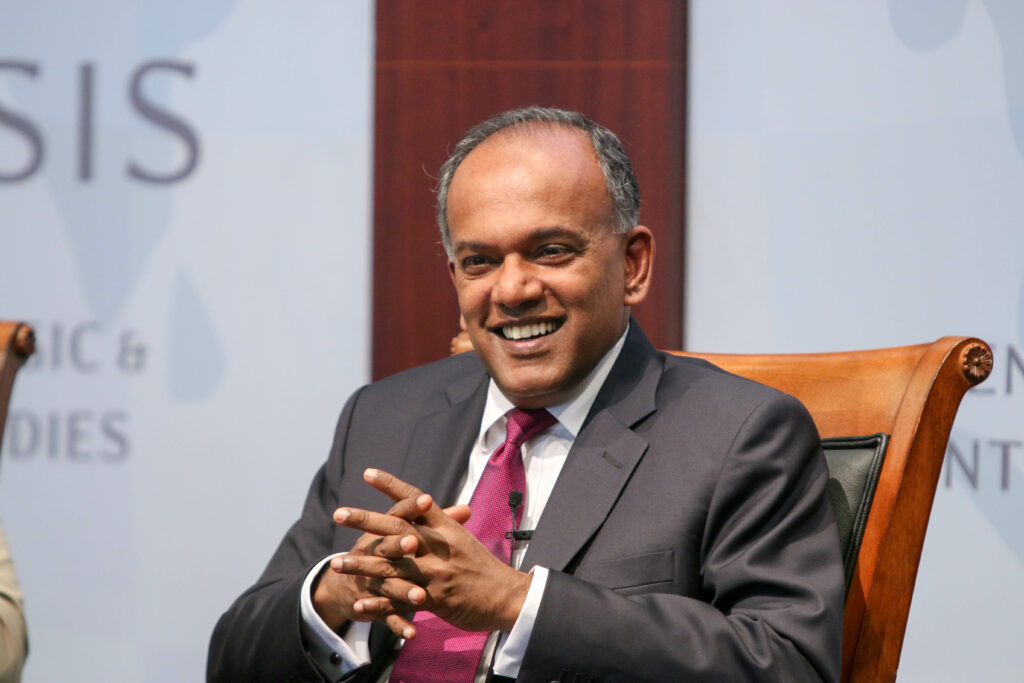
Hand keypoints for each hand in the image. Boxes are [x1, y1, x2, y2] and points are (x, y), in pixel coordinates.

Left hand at [332, 468, 532, 637]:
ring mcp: (435, 573)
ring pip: (391, 566)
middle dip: (365, 521)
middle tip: (339, 513)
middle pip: (396, 529)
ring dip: (361, 565)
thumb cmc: (485, 568)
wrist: (509, 597)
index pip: (416, 501)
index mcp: (447, 528)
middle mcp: (439, 547)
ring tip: (336, 564)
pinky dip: (378, 604)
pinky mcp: (435, 599)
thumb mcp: (465, 539)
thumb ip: (444, 522)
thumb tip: (426, 503)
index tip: (368, 473)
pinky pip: (399, 601)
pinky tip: (358, 602)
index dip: (392, 486)